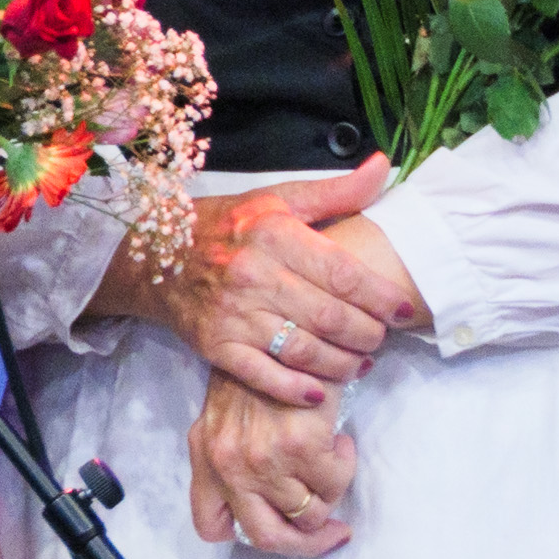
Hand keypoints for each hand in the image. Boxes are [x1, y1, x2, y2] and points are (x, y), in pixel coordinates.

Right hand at [94, 158, 420, 404]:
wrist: (154, 257)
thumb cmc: (225, 226)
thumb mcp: (277, 199)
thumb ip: (335, 191)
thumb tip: (383, 167)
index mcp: (273, 234)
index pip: (343, 274)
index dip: (381, 297)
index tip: (403, 311)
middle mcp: (253, 275)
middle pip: (330, 318)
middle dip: (368, 335)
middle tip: (381, 338)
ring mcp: (232, 314)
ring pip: (304, 351)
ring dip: (342, 364)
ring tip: (359, 364)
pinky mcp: (215, 345)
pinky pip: (264, 375)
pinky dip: (296, 389)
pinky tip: (319, 391)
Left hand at [186, 368, 358, 556]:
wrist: (282, 335)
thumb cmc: (258, 372)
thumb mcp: (226, 416)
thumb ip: (233, 455)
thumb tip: (269, 497)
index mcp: (205, 457)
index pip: (211, 525)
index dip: (243, 536)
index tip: (275, 527)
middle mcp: (228, 465)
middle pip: (267, 538)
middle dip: (305, 544)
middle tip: (331, 532)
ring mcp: (262, 461)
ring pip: (309, 514)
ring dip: (329, 495)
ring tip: (332, 464)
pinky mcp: (299, 449)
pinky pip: (333, 485)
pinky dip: (343, 468)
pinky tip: (340, 443)